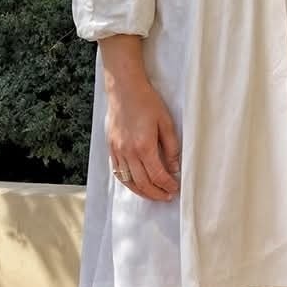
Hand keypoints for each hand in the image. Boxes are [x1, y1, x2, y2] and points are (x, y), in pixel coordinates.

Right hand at [106, 78, 180, 201]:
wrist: (125, 89)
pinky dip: (128, 183)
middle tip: (167, 196)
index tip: (175, 188)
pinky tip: (136, 184)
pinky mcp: (111, 148)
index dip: (167, 185)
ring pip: (129, 182)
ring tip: (154, 195)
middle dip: (156, 193)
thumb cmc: (147, 102)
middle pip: (143, 183)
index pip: (157, 175)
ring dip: (142, 192)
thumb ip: (171, 147)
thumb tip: (174, 168)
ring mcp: (117, 151)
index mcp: (144, 146)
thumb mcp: (166, 122)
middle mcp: (128, 152)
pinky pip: (118, 173)